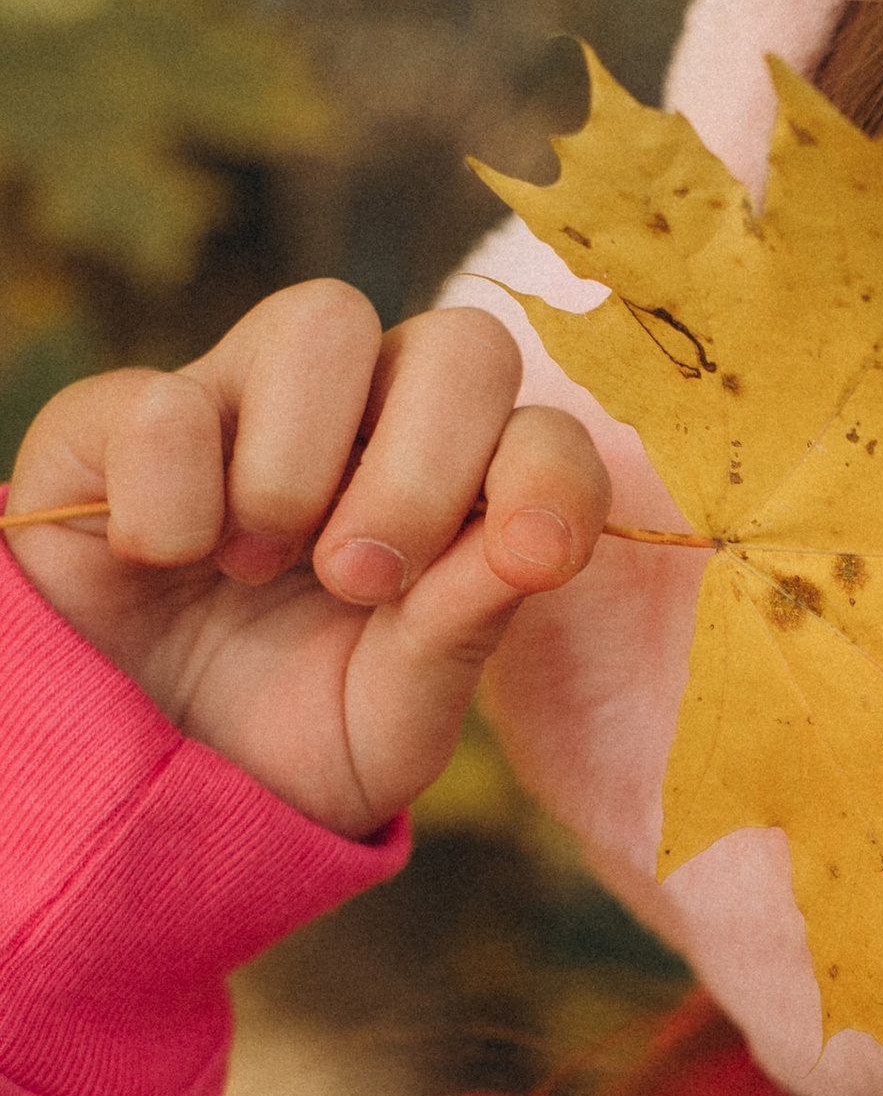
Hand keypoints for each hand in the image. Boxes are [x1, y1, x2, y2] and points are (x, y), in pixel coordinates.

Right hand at [2, 281, 610, 837]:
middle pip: (461, 345)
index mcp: (454, 489)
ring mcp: (246, 398)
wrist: (146, 773)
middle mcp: (365, 418)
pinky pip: (169, 399)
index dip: (551, 476)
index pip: (542, 428)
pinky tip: (162, 559)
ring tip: (252, 569)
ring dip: (301, 466)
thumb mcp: (398, 716)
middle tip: (359, 583)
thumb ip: (465, 630)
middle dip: (424, 471)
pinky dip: (176, 499)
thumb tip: (528, 544)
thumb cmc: (294, 731)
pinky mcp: (118, 411)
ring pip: (324, 321)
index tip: (531, 562)